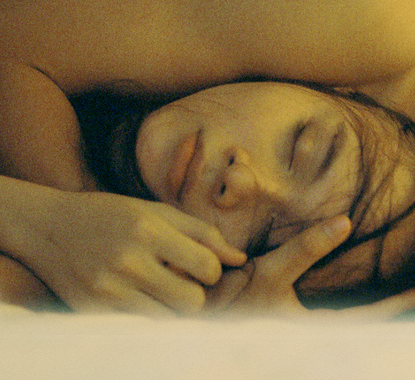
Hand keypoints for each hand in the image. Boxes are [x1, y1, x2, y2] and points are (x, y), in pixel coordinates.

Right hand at [22, 191, 245, 314]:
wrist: (49, 228)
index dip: (212, 269)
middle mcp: (129, 261)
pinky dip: (149, 316)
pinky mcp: (93, 311)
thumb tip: (239, 259)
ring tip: (163, 290)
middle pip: (192, 301)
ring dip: (173, 308)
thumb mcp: (157, 212)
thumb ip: (201, 233)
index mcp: (149, 230)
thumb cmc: (113, 215)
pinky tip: (142, 299)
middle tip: (185, 282)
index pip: (207, 266)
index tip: (202, 266)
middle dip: (197, 294)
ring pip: (169, 320)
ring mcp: (109, 290)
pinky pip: (141, 328)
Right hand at [205, 215, 414, 318]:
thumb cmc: (229, 303)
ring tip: (396, 289)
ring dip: (374, 308)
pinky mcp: (290, 323)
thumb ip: (307, 248)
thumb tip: (345, 222)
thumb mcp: (269, 272)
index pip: (371, 318)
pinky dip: (350, 305)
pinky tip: (350, 289)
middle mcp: (313, 334)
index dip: (402, 303)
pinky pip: (331, 316)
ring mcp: (302, 330)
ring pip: (350, 322)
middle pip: (366, 325)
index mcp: (314, 329)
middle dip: (395, 308)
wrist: (195, 317)